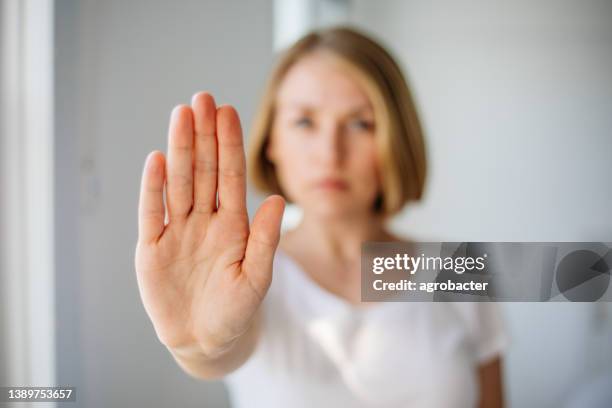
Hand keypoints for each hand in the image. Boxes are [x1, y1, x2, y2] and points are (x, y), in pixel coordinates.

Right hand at [135, 92, 284, 357]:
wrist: (206, 340)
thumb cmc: (237, 310)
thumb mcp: (257, 277)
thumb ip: (266, 239)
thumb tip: (276, 200)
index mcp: (233, 224)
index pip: (230, 176)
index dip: (229, 144)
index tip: (228, 111)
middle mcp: (204, 220)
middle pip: (203, 170)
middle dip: (203, 135)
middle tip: (203, 98)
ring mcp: (177, 231)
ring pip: (179, 183)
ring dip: (179, 150)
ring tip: (181, 115)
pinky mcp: (152, 248)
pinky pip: (152, 213)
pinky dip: (153, 188)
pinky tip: (157, 160)